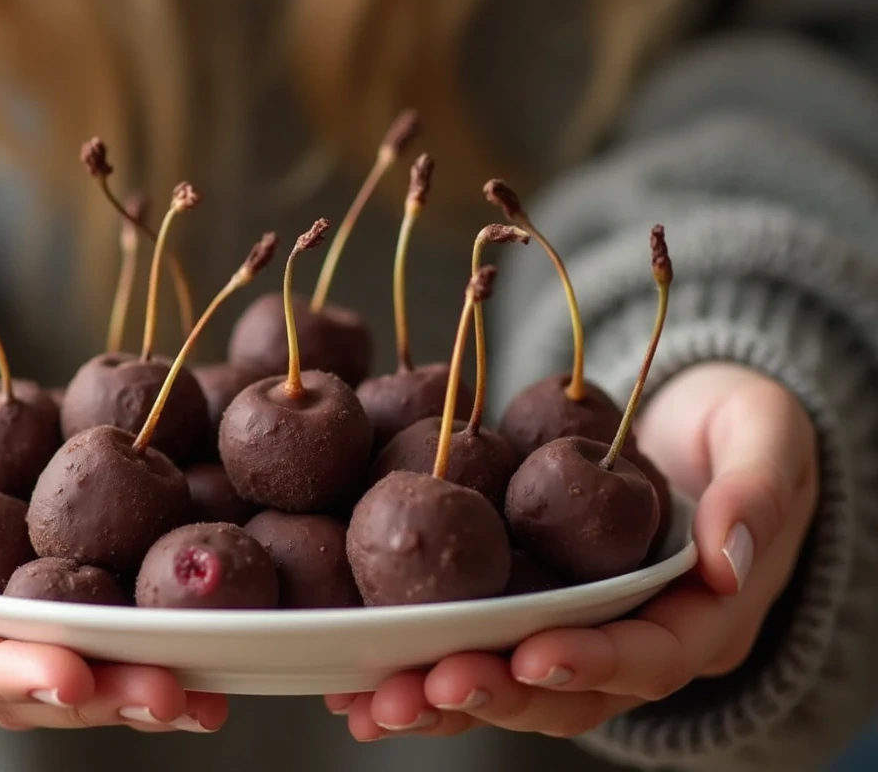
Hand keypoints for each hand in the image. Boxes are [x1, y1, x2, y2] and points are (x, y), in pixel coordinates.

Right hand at [0, 355, 224, 733]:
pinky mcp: (21, 577)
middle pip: (13, 681)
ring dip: (130, 679)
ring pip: (58, 661)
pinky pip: (76, 611)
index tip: (71, 676)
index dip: (4, 672)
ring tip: (209, 694)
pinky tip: (197, 633)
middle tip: (176, 697)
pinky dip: (133, 628)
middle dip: (96, 693)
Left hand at [326, 362, 817, 740]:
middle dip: (492, 691)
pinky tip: (358, 678)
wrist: (694, 422)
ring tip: (372, 701)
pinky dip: (421, 664)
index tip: (532, 653)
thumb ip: (756, 493)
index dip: (592, 661)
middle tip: (422, 688)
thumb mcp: (767, 438)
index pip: (650, 655)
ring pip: (511, 682)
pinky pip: (479, 647)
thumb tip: (727, 560)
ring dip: (440, 696)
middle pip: (566, 689)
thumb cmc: (741, 426)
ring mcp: (580, 631)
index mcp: (702, 615)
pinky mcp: (531, 609)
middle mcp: (635, 641)